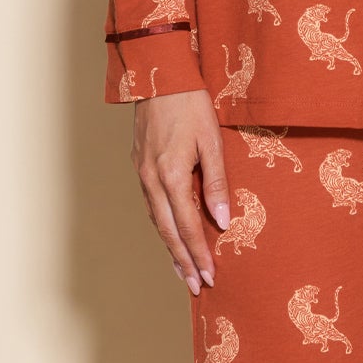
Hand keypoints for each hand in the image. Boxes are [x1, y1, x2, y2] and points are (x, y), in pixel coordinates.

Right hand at [131, 89, 232, 293]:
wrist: (158, 75)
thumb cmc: (190, 104)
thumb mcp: (211, 142)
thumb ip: (216, 183)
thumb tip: (223, 221)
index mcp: (170, 175)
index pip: (187, 226)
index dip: (199, 254)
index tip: (210, 276)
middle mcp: (151, 179)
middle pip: (167, 231)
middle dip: (183, 261)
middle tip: (195, 286)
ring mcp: (142, 174)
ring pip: (156, 221)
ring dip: (171, 248)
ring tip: (183, 271)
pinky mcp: (139, 166)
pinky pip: (151, 206)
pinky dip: (162, 227)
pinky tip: (170, 236)